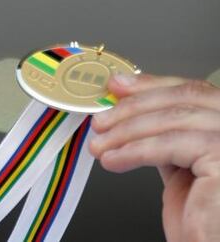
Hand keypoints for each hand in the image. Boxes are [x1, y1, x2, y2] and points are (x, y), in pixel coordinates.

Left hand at [90, 73, 219, 241]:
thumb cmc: (203, 218)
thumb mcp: (181, 164)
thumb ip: (166, 135)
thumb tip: (131, 110)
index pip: (194, 90)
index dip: (152, 85)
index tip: (118, 86)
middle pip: (185, 98)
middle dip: (133, 106)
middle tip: (101, 121)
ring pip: (174, 119)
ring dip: (127, 131)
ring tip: (101, 147)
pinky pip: (171, 144)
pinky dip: (134, 150)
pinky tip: (114, 160)